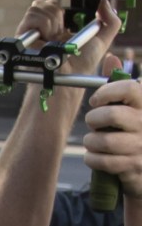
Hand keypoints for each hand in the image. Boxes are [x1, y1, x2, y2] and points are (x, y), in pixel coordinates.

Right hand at [14, 0, 120, 76]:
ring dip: (52, 22)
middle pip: (45, 4)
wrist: (66, 75)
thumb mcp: (102, 40)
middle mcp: (42, 29)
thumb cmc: (81, 64)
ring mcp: (31, 31)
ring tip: (53, 38)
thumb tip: (104, 3)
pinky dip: (44, 24)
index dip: (61, 11)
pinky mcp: (21, 34)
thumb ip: (111, 21)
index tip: (68, 25)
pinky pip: (32, 15)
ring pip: (39, 7)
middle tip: (60, 34)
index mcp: (56, 28)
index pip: (53, 6)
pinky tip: (46, 38)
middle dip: (57, 16)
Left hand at [83, 69, 141, 200]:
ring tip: (94, 142)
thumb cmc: (134, 132)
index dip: (105, 92)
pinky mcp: (134, 166)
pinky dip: (91, 159)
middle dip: (93, 119)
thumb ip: (121, 84)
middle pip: (110, 115)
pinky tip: (94, 157)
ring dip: (91, 142)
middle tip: (94, 123)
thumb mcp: (132, 107)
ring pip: (103, 141)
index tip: (96, 100)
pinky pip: (103, 161)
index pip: (128, 88)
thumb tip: (110, 58)